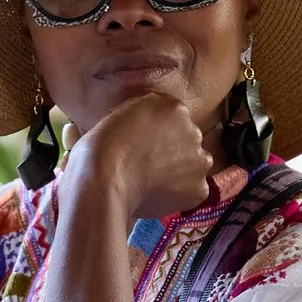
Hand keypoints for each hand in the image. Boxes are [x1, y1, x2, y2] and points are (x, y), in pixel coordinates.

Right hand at [64, 91, 214, 220]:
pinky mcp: (199, 188)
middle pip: (186, 141)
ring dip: (179, 172)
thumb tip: (148, 128)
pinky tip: (157, 194)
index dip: (157, 135)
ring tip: (150, 182)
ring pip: (192, 166)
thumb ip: (144, 117)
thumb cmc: (102, 148)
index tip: (142, 146)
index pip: (172, 120)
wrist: (105, 179)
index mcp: (173, 106)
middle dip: (172, 151)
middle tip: (146, 165)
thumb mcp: (120, 113)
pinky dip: (178, 195)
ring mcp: (199, 159)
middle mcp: (193, 129)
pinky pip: (192, 191)